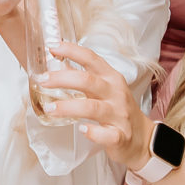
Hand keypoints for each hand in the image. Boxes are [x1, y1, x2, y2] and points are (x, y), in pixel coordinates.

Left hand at [42, 41, 152, 167]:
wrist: (142, 138)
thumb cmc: (118, 109)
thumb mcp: (104, 88)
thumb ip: (84, 77)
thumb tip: (57, 64)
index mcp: (111, 78)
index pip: (91, 59)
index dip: (71, 51)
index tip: (52, 47)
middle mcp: (115, 93)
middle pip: (88, 81)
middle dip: (62, 79)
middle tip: (42, 80)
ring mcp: (119, 115)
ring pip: (93, 108)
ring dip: (68, 107)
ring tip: (49, 108)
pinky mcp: (120, 136)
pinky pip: (106, 134)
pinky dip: (93, 132)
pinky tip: (82, 130)